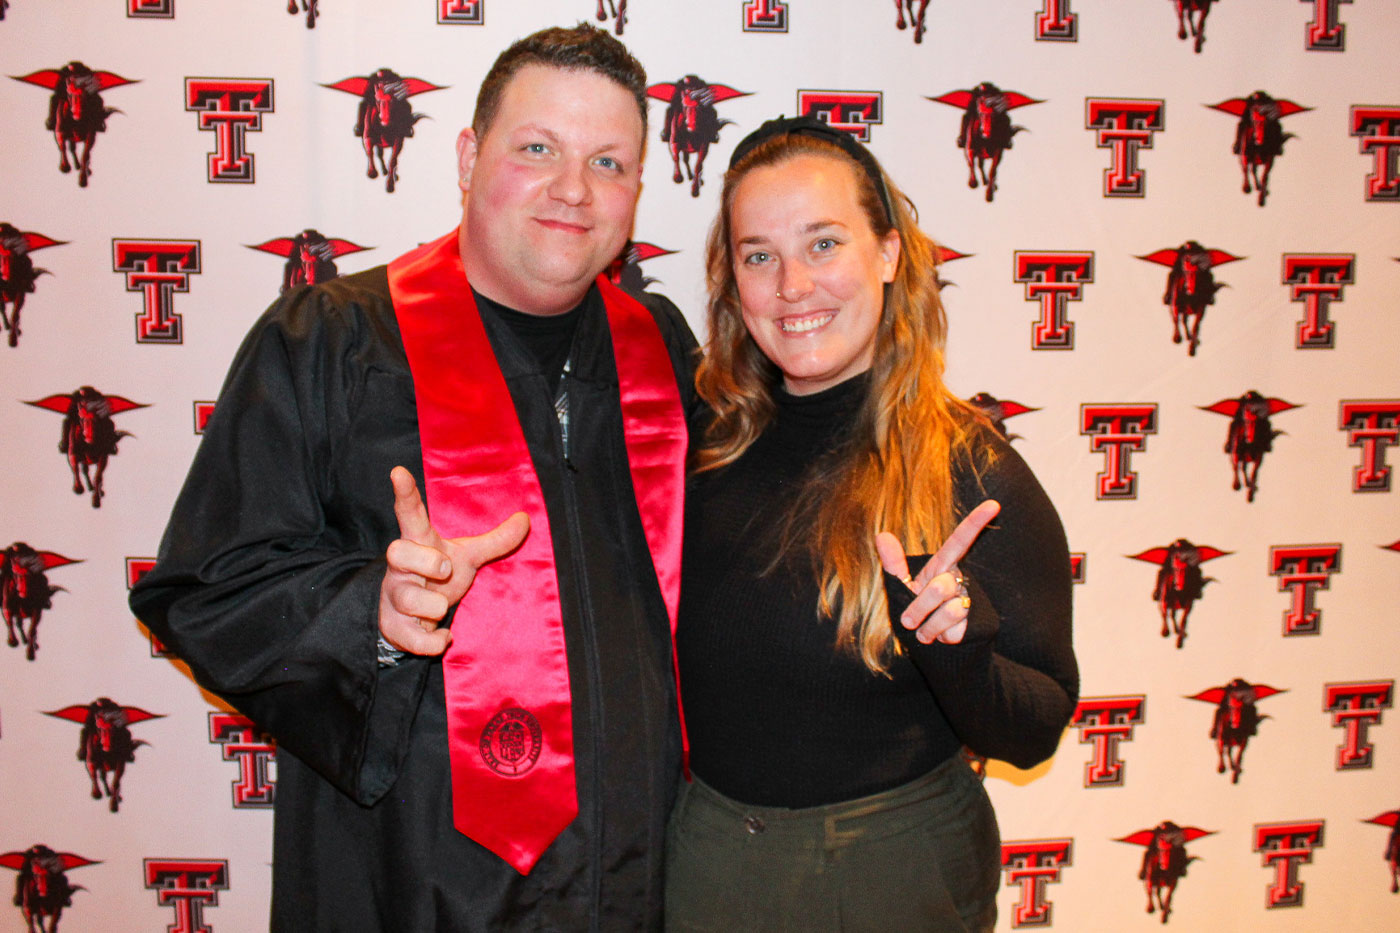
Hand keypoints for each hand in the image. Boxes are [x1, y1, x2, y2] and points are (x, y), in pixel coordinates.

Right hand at [377, 466, 528, 655]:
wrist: (410, 618)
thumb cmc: (437, 578)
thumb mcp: (467, 557)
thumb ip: (495, 541)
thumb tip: (526, 518)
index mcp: (419, 543)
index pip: (409, 514)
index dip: (404, 494)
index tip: (398, 470)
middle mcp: (400, 567)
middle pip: (397, 552)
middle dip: (424, 561)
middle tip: (444, 569)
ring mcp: (394, 596)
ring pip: (406, 597)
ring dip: (431, 604)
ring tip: (443, 607)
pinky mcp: (393, 626)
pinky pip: (410, 637)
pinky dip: (432, 641)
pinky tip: (444, 637)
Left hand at [875, 500, 1000, 644]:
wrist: (929, 644)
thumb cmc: (914, 611)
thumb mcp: (901, 587)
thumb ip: (894, 564)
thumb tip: (882, 535)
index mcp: (941, 566)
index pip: (960, 541)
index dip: (976, 522)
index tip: (994, 504)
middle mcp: (958, 579)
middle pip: (941, 587)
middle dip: (919, 608)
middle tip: (909, 622)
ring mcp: (968, 601)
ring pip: (951, 610)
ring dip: (929, 627)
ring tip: (926, 632)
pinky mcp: (974, 623)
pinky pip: (955, 631)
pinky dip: (940, 638)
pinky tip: (941, 638)